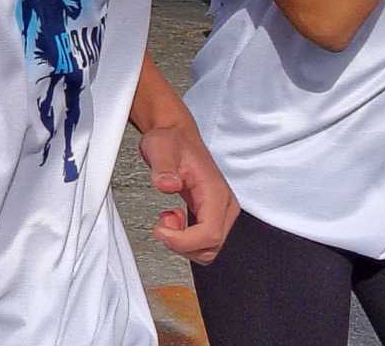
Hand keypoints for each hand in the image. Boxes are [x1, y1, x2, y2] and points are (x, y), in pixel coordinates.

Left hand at [138, 121, 238, 264]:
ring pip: (208, 249)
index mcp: (216, 193)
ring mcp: (219, 212)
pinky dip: (185, 239)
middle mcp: (223, 206)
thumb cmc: (171, 140)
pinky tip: (172, 220)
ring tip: (167, 219)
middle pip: (212, 248)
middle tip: (162, 224)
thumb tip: (167, 185)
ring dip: (183, 243)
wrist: (175, 135)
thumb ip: (163, 167)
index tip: (161, 231)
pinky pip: (202, 241)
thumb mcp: (161, 148)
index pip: (211, 235)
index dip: (184, 241)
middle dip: (182, 244)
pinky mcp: (210, 214)